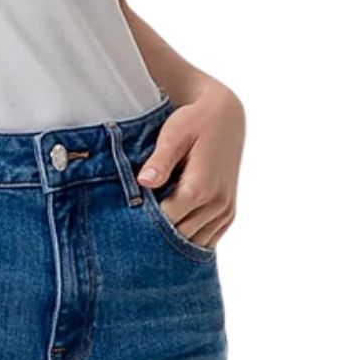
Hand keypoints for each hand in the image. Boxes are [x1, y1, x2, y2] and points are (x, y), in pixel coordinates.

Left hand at [137, 83, 245, 249]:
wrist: (225, 116)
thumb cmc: (195, 121)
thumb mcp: (174, 133)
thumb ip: (160, 161)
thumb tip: (143, 182)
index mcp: (200, 188)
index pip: (166, 223)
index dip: (146, 223)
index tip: (131, 217)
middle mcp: (216, 205)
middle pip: (179, 237)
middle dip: (158, 234)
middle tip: (138, 227)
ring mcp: (224, 212)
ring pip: (191, 244)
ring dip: (173, 239)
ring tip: (156, 226)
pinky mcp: (227, 216)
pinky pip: (205, 242)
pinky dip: (188, 239)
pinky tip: (174, 228)